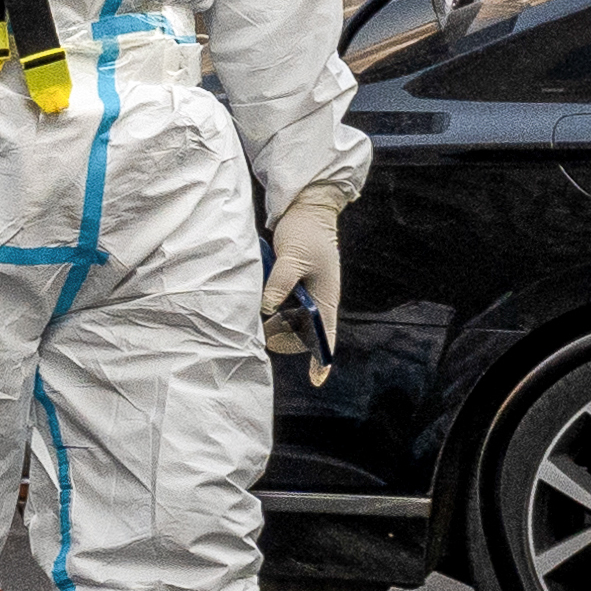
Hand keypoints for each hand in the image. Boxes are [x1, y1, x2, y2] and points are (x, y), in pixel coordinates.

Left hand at [261, 187, 343, 366]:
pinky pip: (281, 303)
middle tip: (268, 329)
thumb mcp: (293, 258)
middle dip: (285, 335)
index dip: (322, 358)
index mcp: (327, 296)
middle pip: (303, 331)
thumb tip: (266, 308)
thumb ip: (280, 284)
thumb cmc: (306, 234)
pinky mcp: (293, 284)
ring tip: (263, 308)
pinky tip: (263, 297)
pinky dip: (271, 304)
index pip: (327, 335)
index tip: (316, 379)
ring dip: (275, 318)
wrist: (307, 210)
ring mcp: (306, 292)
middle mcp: (318, 299)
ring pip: (288, 318)